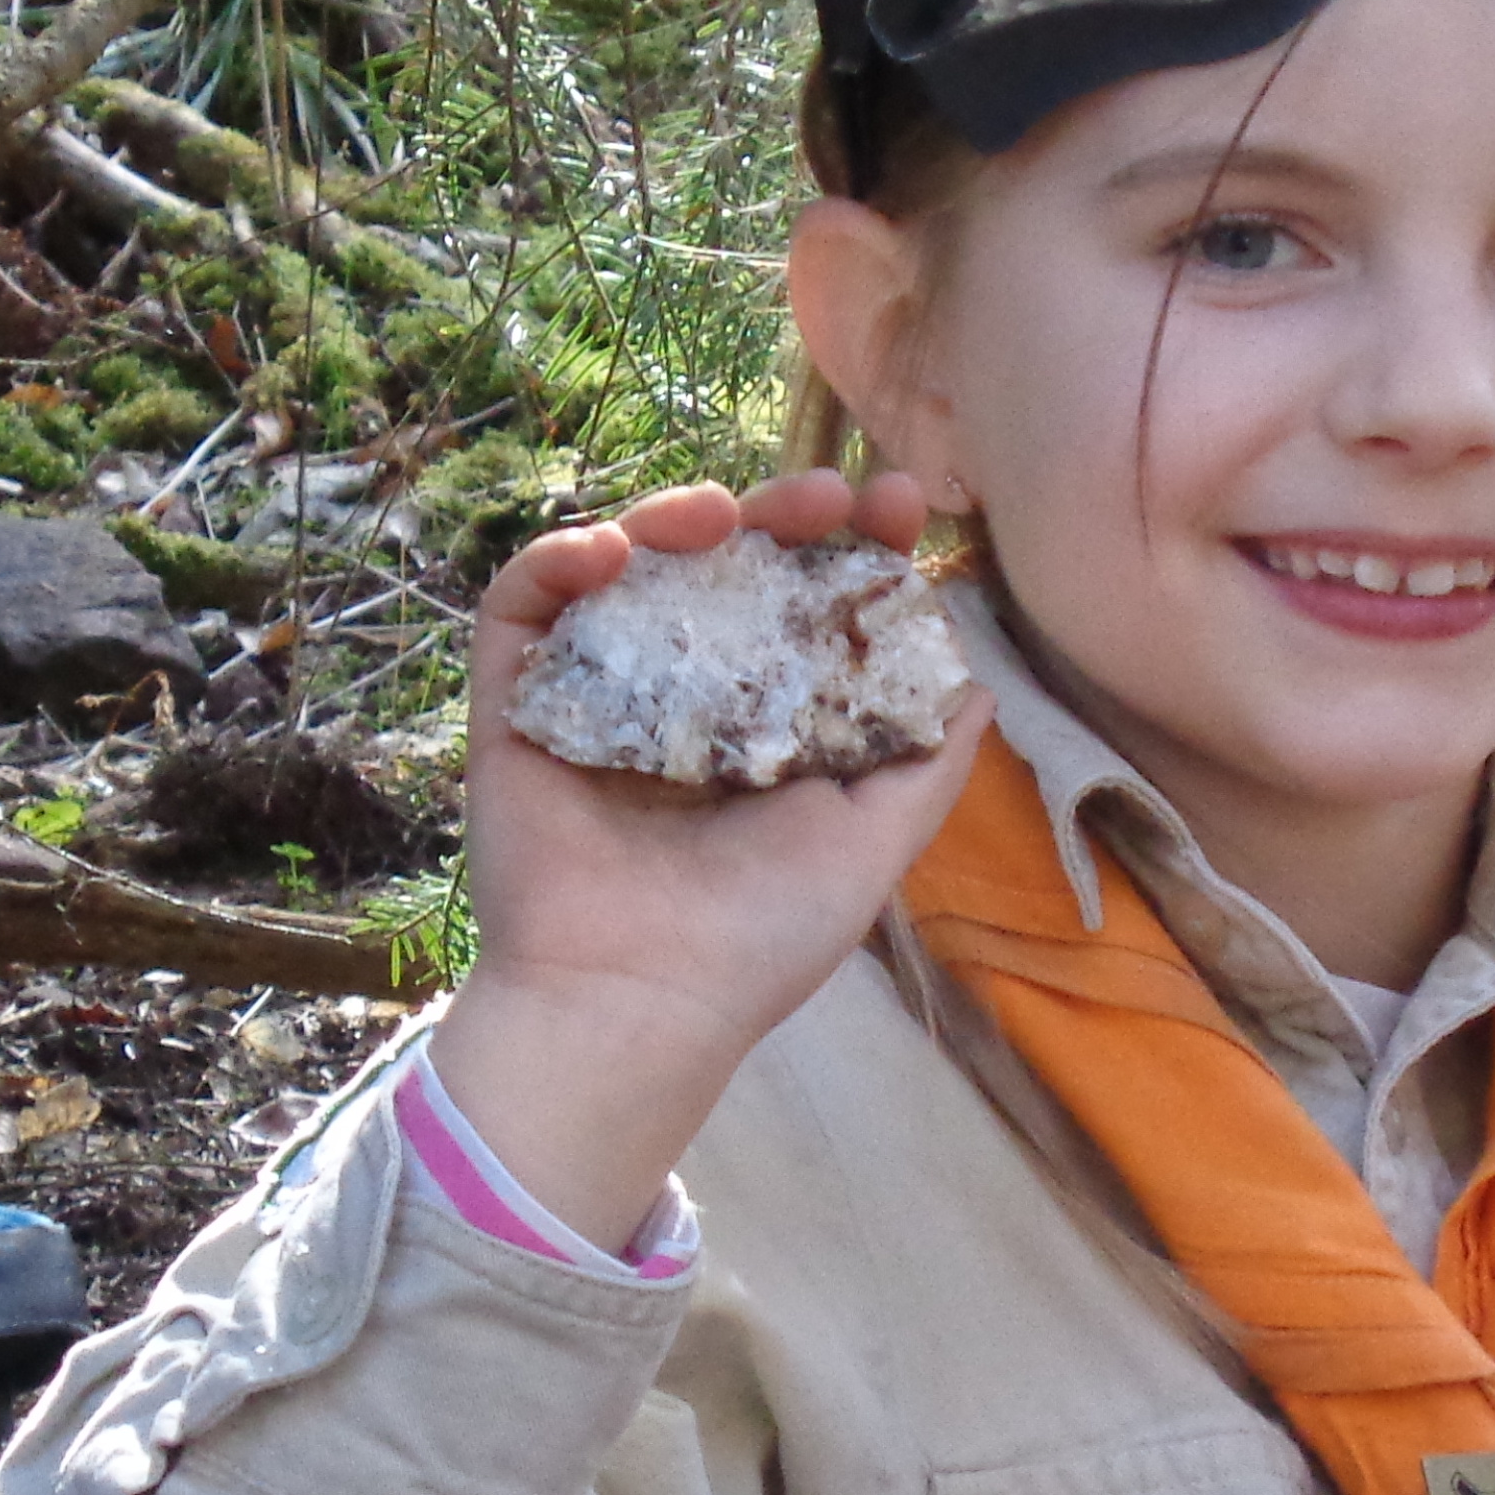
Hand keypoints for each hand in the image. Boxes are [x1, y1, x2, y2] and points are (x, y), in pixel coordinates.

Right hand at [432, 470, 991, 1239]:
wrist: (641, 1005)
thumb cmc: (762, 938)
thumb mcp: (875, 842)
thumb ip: (927, 761)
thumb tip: (979, 683)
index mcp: (764, 723)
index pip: (807, 605)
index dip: (852, 548)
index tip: (898, 504)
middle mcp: (683, 696)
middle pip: (727, 568)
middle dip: (782, 514)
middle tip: (828, 490)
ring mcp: (597, 694)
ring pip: (630, 566)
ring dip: (675, 517)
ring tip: (721, 514)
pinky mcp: (516, 705)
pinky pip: (523, 608)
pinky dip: (558, 562)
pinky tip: (610, 552)